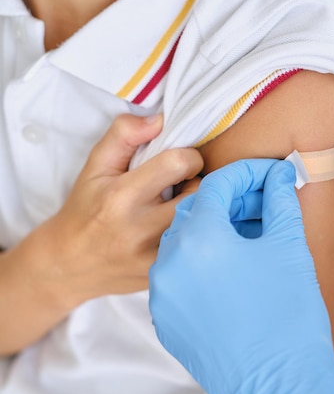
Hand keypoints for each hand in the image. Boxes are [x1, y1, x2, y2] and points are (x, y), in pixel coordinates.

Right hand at [35, 114, 202, 307]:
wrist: (68, 265)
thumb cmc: (85, 209)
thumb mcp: (95, 166)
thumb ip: (124, 135)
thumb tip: (160, 119)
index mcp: (122, 196)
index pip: (180, 163)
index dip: (189, 157)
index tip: (182, 164)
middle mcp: (141, 228)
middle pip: (201, 193)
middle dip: (198, 184)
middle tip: (184, 187)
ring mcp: (154, 256)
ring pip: (204, 222)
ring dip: (201, 210)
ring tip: (182, 208)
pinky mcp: (164, 274)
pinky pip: (198, 247)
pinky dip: (195, 235)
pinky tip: (180, 233)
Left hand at [149, 159, 333, 393]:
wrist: (277, 383)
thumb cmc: (288, 317)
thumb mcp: (288, 248)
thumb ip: (279, 201)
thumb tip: (278, 176)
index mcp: (200, 240)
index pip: (220, 185)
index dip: (249, 173)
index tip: (270, 174)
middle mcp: (170, 263)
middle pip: (197, 212)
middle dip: (231, 201)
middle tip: (263, 203)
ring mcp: (163, 294)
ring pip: (184, 244)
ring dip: (214, 231)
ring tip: (249, 236)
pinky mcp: (166, 319)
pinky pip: (178, 275)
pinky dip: (201, 262)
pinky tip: (231, 267)